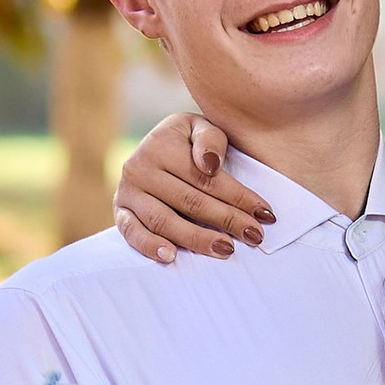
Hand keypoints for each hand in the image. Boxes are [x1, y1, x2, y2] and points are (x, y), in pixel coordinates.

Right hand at [113, 113, 276, 265]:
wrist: (153, 148)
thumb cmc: (186, 141)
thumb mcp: (199, 128)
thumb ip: (210, 139)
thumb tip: (210, 165)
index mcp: (161, 144)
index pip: (206, 178)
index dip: (238, 197)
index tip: (265, 214)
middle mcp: (140, 167)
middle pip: (190, 201)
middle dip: (227, 220)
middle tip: (254, 236)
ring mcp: (127, 191)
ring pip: (164, 220)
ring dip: (196, 238)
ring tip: (226, 249)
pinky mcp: (120, 211)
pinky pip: (131, 232)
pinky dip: (149, 245)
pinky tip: (171, 256)